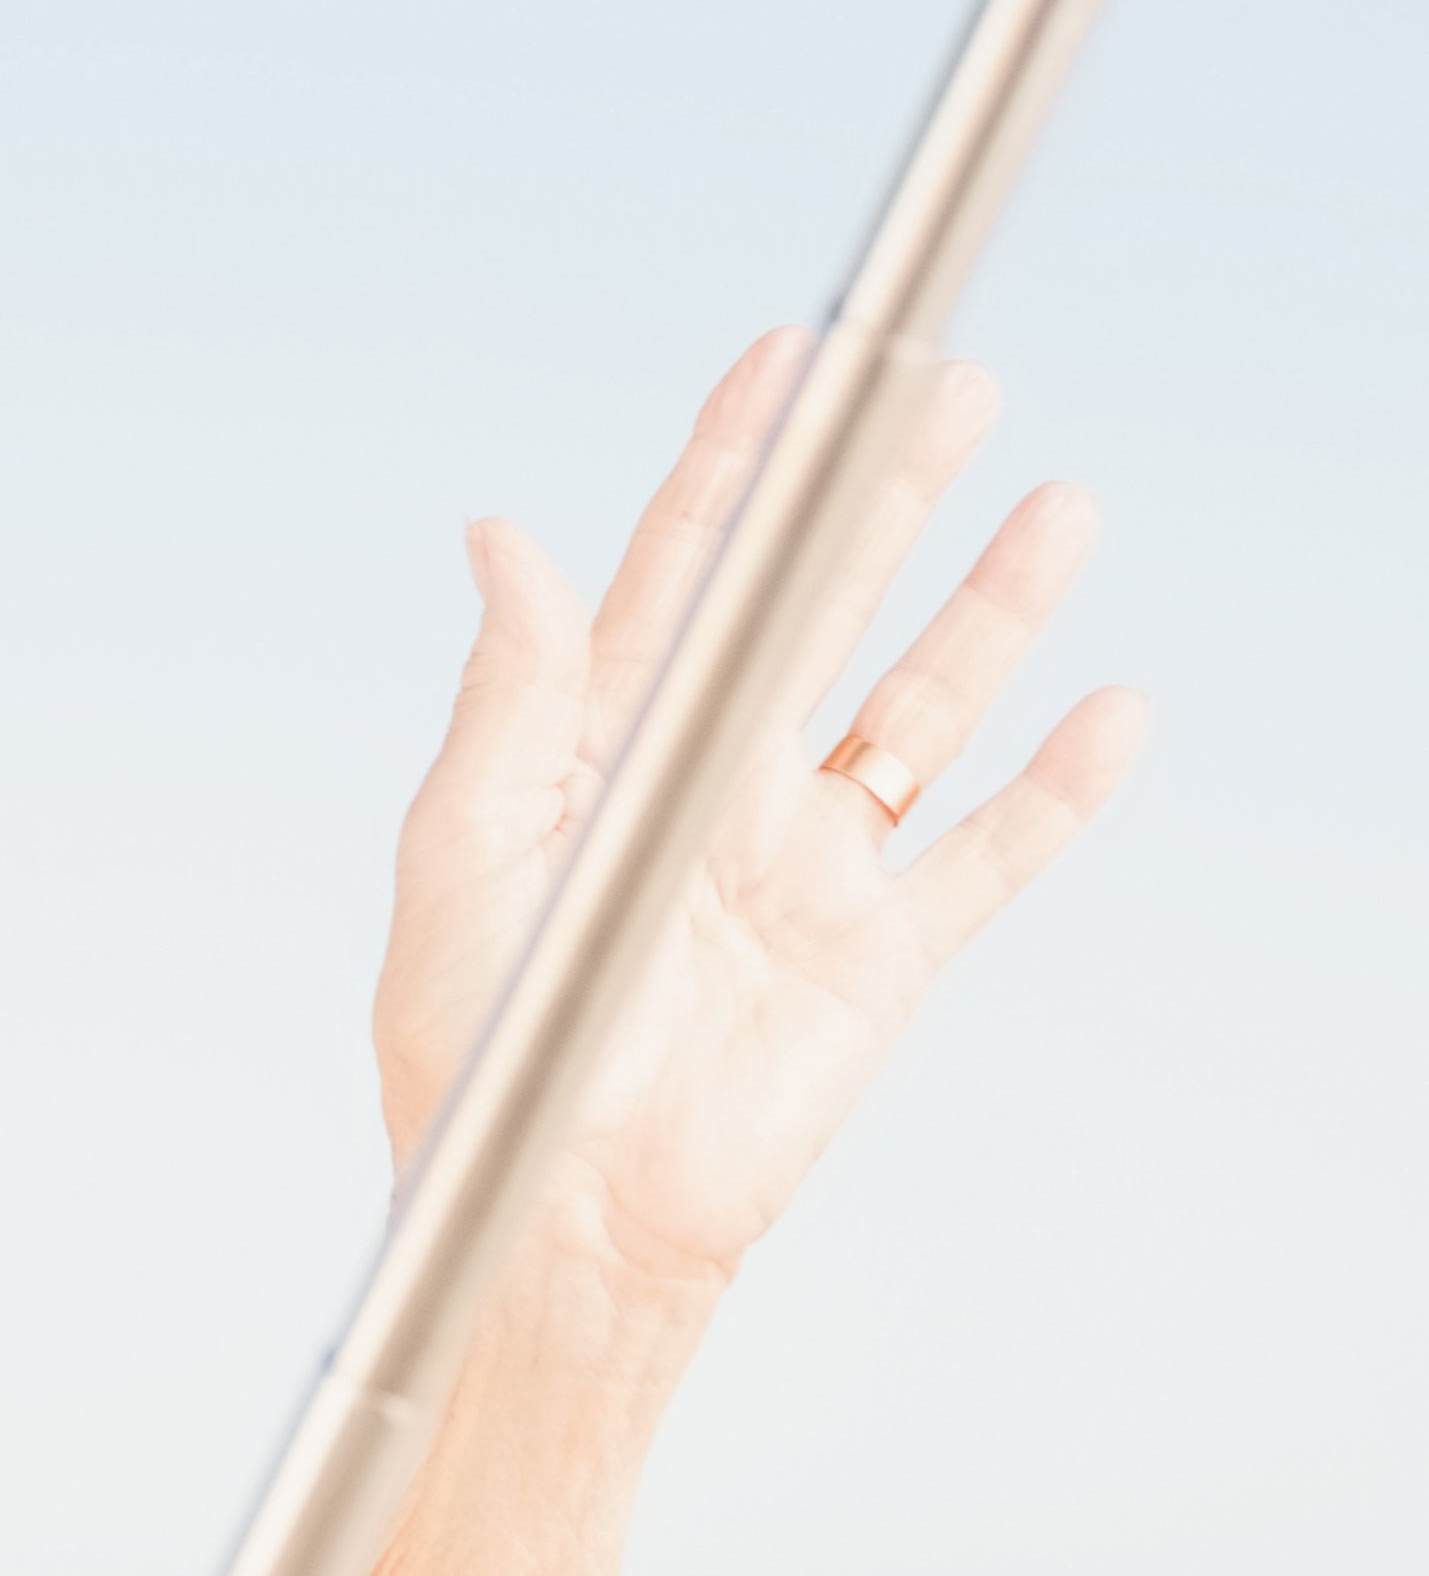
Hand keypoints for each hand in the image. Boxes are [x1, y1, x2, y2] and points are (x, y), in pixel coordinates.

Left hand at [373, 333, 1142, 1307]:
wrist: (561, 1217)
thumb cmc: (476, 1046)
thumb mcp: (464, 848)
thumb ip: (512, 692)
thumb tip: (503, 535)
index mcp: (612, 741)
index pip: (690, 567)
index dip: (739, 460)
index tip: (795, 358)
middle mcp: (721, 780)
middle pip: (824, 604)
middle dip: (886, 495)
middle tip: (950, 389)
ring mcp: (809, 862)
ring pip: (924, 704)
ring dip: (992, 609)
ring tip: (1060, 507)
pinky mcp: (879, 955)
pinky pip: (988, 855)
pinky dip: (1058, 789)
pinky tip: (1110, 711)